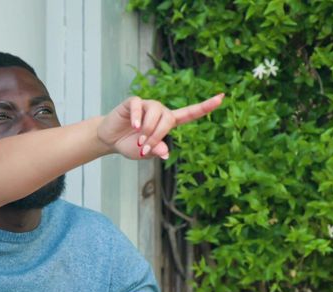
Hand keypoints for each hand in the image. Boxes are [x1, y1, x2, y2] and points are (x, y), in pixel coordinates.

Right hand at [97, 94, 223, 159]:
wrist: (110, 140)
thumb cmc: (130, 145)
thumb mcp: (145, 153)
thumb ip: (156, 151)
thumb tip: (164, 151)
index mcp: (168, 123)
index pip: (190, 113)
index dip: (206, 106)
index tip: (222, 97)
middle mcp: (160, 111)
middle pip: (168, 119)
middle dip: (157, 136)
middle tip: (144, 148)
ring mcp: (147, 105)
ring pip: (156, 113)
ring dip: (148, 129)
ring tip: (138, 140)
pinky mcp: (133, 102)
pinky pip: (139, 106)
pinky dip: (137, 117)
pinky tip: (133, 125)